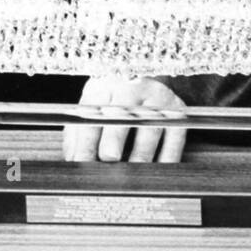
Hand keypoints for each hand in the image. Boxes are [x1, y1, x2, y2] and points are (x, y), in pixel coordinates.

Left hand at [62, 76, 187, 162]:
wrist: (146, 77)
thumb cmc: (112, 100)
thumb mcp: (92, 107)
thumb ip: (79, 134)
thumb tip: (73, 162)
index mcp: (106, 86)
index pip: (94, 112)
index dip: (87, 140)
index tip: (82, 162)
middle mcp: (133, 88)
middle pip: (124, 114)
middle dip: (114, 139)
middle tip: (108, 159)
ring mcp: (158, 99)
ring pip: (150, 128)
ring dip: (140, 154)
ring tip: (131, 173)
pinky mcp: (178, 112)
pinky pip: (174, 139)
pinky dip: (166, 158)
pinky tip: (156, 171)